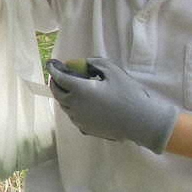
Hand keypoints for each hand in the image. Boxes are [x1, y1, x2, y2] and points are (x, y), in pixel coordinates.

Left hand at [46, 57, 178, 153]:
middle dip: (55, 82)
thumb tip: (83, 64)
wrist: (141, 121)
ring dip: (63, 95)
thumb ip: (95, 63)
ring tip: (69, 89)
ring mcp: (79, 119)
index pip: (59, 77)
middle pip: (57, 93)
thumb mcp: (113, 71)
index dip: (53, 69)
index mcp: (79, 90)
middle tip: (58, 75)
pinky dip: (71, 107)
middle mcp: (75, 105)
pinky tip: (80, 104)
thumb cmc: (128, 94)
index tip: (50, 63)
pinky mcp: (85, 128)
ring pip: (63, 105)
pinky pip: (72, 115)